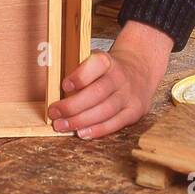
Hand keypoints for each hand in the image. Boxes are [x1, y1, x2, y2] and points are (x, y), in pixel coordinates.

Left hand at [47, 21, 171, 138]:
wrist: (140, 70)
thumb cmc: (107, 69)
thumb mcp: (95, 60)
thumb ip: (79, 71)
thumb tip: (55, 89)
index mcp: (108, 61)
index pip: (96, 64)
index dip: (80, 76)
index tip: (64, 85)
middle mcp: (120, 77)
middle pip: (97, 93)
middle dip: (73, 106)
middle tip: (54, 113)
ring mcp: (129, 95)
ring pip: (105, 111)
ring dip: (81, 121)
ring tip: (62, 125)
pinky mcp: (135, 111)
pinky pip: (115, 123)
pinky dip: (97, 130)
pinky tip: (82, 133)